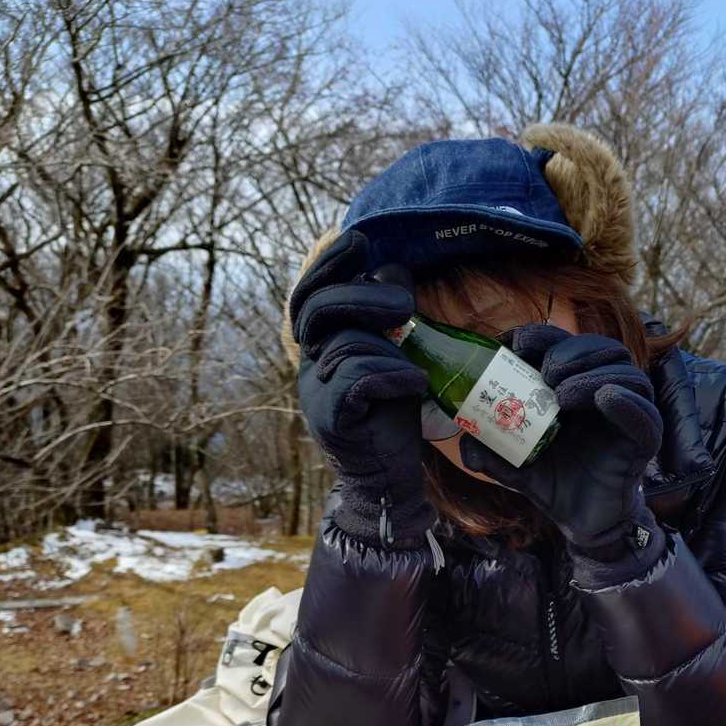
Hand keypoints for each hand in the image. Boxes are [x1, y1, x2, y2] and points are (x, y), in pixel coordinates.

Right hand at [289, 230, 430, 545]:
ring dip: (388, 349)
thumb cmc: (392, 420)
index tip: (359, 241)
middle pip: (318, 310)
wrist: (388, 483)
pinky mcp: (332, 420)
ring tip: (415, 368)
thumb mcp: (392, 358)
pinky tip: (416, 385)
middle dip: (363, 295)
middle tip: (406, 303)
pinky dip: (393, 376)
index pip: (309, 295)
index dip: (329, 265)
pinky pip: (358, 379)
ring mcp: (316, 395)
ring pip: (345, 345)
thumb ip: (386, 319)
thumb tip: (392, 268)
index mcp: (319, 350)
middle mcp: (309, 368)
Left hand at [459, 325, 664, 566]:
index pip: (564, 344)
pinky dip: (626, 402)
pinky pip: (645, 414)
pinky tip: (604, 399)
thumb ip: (490, 452)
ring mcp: (626, 414)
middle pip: (599, 348)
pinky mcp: (643, 441)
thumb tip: (466, 443)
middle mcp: (603, 392)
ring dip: (593, 373)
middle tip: (546, 372)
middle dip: (570, 350)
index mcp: (573, 387)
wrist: (580, 522)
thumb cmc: (553, 482)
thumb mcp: (514, 465)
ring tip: (563, 393)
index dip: (542, 336)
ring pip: (625, 372)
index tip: (515, 344)